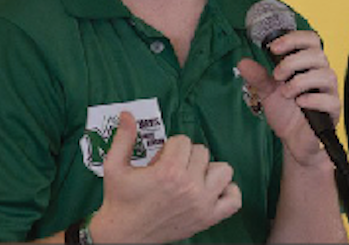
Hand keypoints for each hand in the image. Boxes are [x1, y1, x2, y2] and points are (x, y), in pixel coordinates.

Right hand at [89, 112, 241, 243]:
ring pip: (222, 170)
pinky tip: (210, 189)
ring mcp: (202, 204)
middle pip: (202, 152)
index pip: (183, 141)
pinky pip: (234, 200)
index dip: (170, 146)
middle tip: (171, 168)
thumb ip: (123, 137)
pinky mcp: (208, 218)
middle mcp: (189, 187)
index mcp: (169, 172)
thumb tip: (127, 114)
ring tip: (191, 176)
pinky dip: (227, 191)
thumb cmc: (120, 200)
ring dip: (207, 170)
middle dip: (186, 156)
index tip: (160, 159)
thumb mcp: (114, 165)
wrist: (123, 234)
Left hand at [237, 31, 339, 166]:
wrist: (292, 140)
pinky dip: (312, 99)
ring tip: (286, 93)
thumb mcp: (267, 91)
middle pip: (318, 55)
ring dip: (301, 81)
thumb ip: (258, 76)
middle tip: (277, 75)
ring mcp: (329, 92)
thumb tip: (243, 62)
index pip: (310, 40)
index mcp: (307, 65)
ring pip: (326, 74)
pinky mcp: (333, 110)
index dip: (294, 38)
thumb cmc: (285, 111)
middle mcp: (320, 74)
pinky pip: (330, 99)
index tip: (273, 47)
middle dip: (293, 62)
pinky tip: (299, 103)